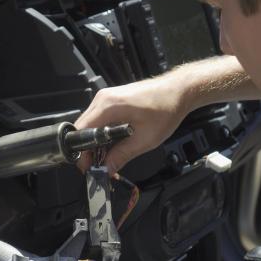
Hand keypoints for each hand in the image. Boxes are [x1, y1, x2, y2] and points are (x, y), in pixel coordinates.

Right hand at [75, 74, 192, 173]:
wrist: (178, 91)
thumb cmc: (166, 108)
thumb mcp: (145, 139)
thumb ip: (122, 155)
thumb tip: (107, 169)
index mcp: (108, 106)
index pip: (81, 131)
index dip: (81, 151)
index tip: (87, 166)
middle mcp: (103, 98)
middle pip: (83, 128)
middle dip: (87, 148)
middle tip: (97, 165)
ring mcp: (107, 97)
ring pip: (90, 123)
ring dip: (94, 141)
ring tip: (106, 156)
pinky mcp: (112, 99)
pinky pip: (98, 117)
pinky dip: (101, 131)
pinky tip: (111, 142)